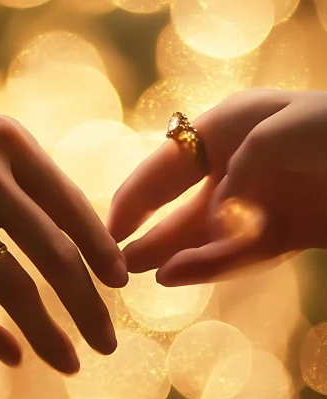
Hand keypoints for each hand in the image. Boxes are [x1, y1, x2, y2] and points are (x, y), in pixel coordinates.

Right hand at [0, 81, 127, 371]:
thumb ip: (23, 171)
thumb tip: (71, 227)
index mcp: (11, 143)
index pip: (72, 207)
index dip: (103, 250)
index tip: (122, 282)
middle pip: (55, 255)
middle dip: (89, 306)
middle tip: (109, 343)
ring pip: (13, 287)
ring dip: (47, 332)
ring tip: (71, 363)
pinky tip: (11, 354)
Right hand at [108, 89, 326, 284]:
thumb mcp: (278, 136)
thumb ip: (235, 178)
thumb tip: (213, 222)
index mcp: (234, 124)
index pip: (171, 161)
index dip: (137, 191)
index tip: (108, 222)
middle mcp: (243, 162)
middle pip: (184, 201)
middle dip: (150, 228)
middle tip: (114, 258)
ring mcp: (267, 200)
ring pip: (209, 232)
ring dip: (175, 250)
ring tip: (139, 273)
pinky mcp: (291, 231)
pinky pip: (243, 251)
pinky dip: (212, 262)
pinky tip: (180, 274)